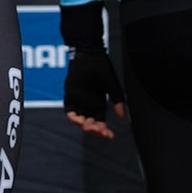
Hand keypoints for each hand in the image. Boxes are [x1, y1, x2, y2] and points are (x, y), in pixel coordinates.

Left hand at [60, 1, 126, 139]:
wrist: (91, 56)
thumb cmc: (103, 69)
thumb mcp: (113, 87)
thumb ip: (118, 101)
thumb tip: (123, 117)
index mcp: (98, 104)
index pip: (101, 121)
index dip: (105, 130)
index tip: (111, 136)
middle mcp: (88, 104)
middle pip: (90, 123)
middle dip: (95, 130)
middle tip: (100, 131)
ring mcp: (78, 100)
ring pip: (79, 119)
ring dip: (83, 125)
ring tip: (89, 127)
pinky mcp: (70, 95)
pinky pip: (69, 109)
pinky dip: (72, 116)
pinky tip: (78, 120)